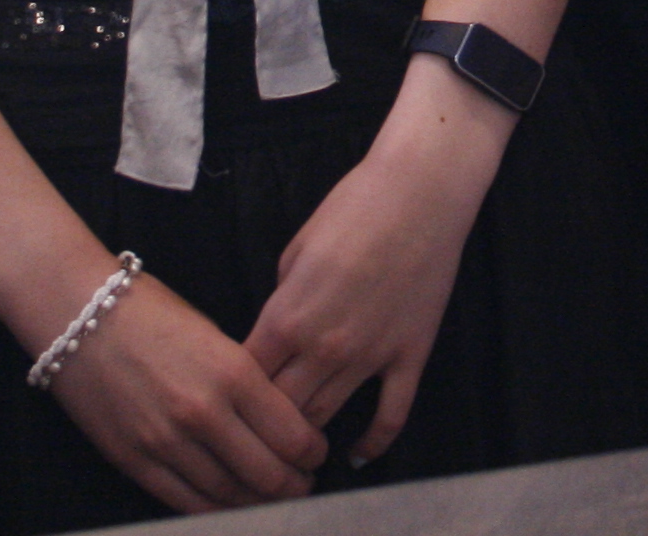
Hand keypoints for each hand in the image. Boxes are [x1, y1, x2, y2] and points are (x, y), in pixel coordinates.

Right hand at [44, 269, 326, 511]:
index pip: (293, 435)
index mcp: (233, 373)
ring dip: (258, 502)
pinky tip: (229, 504)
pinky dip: (215, 509)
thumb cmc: (151, 313)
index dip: (313, 453)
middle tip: (302, 483)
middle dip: (294, 485)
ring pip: (229, 495)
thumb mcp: (215, 337)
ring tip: (270, 497)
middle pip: (268, 474)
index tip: (316, 454)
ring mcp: (166, 442)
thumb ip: (246, 382)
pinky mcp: (134, 461)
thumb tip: (279, 422)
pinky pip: (186, 502)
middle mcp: (203, 412)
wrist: (79, 314)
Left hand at [241, 90, 498, 470]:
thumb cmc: (354, 206)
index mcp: (287, 317)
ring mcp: (370, 357)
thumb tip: (276, 330)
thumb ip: (281, 300)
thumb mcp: (295, 250)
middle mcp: (323, 347)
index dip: (232, 394)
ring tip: (293, 449)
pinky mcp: (409, 356)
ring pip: (324, 418)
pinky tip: (358, 455)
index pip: (245, 377)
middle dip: (262, 424)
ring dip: (305, 436)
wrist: (420, 191)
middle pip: (278, 408)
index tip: (227, 402)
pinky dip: (373, 443)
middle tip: (254, 433)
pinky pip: (390, 415)